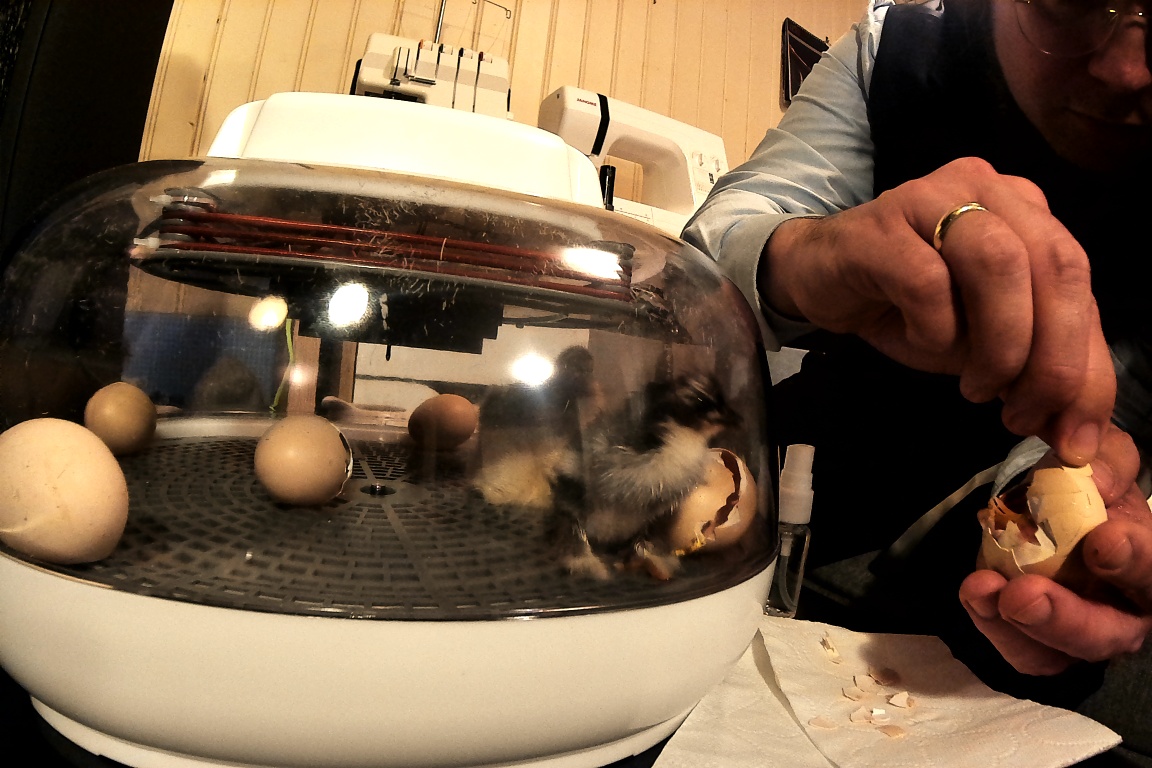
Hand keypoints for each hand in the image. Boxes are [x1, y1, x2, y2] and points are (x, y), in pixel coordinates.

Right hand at [762, 157, 1114, 465]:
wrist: (817, 276)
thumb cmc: (904, 305)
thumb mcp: (981, 341)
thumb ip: (1034, 367)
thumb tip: (1078, 432)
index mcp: (1027, 212)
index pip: (1079, 283)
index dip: (1087, 364)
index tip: (1074, 435)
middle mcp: (989, 190)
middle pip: (1055, 265)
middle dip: (1053, 356)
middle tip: (1025, 414)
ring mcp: (934, 198)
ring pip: (999, 263)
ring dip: (999, 344)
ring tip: (976, 388)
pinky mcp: (882, 225)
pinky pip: (927, 281)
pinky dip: (933, 329)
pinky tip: (919, 342)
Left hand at [959, 425, 1151, 673]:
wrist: (1050, 509)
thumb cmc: (1092, 490)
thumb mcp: (1103, 461)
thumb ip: (1105, 463)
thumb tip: (1096, 479)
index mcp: (1151, 566)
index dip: (1134, 559)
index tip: (1103, 539)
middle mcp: (1127, 612)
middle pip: (1109, 633)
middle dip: (1065, 616)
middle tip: (1025, 594)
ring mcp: (1082, 635)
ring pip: (1059, 652)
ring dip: (1018, 627)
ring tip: (983, 590)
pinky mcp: (1042, 646)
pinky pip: (1021, 652)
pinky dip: (992, 626)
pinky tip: (975, 594)